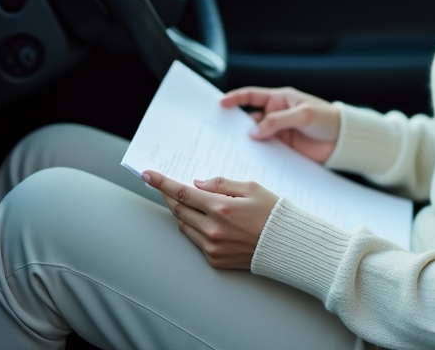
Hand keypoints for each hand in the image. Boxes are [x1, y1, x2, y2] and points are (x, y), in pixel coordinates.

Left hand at [142, 170, 278, 269]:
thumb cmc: (273, 213)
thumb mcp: (251, 188)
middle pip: (178, 209)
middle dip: (168, 195)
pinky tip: (203, 220)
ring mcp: (213, 247)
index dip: (162, 182)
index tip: (148, 175)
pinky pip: (195, 240)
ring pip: (184, 225)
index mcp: (221, 208)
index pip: (182, 192)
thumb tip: (197, 184)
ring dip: (181, 212)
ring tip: (188, 202)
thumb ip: (221, 184)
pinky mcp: (215, 259)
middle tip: (163, 186)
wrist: (286, 245)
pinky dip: (194, 227)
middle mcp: (213, 229)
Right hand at [220, 86, 340, 163]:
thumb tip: (254, 131)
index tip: (221, 104)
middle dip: (235, 124)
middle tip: (219, 132)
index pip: (252, 96)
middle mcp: (276, 115)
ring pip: (255, 135)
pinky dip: (256, 154)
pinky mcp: (283, 148)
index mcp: (280, 99)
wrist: (344, 141)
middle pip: (250, 118)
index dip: (236, 98)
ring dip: (244, 141)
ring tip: (229, 148)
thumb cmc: (327, 119)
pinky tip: (247, 159)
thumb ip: (278, 121)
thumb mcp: (303, 116)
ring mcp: (279, 132)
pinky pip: (265, 150)